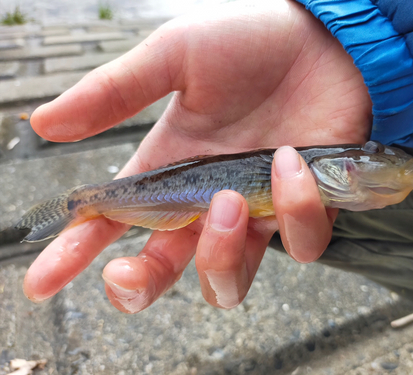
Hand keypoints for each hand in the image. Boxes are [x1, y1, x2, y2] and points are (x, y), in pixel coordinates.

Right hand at [23, 0, 370, 311]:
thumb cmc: (251, 43)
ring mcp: (258, 210)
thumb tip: (43, 124)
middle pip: (168, 270)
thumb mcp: (175, 56)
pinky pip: (300, 243)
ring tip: (229, 198)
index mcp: (170, 170)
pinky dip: (295, 211)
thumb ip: (116, 93)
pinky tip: (290, 162)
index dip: (76, 254)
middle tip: (126, 272)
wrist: (325, 38)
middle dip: (142, 284)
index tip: (42, 280)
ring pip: (230, 278)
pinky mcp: (308, 209)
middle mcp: (209, 200)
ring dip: (220, 254)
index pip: (114, 223)